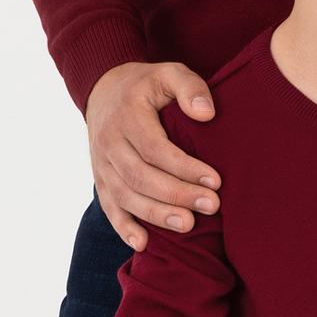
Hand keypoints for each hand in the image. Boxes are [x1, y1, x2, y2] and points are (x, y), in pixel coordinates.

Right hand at [87, 60, 220, 252]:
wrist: (103, 90)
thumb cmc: (146, 85)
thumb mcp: (168, 72)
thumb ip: (189, 86)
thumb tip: (206, 114)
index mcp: (127, 116)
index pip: (155, 148)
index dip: (184, 167)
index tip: (215, 180)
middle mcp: (109, 142)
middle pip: (140, 176)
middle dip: (176, 194)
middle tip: (211, 206)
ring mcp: (101, 163)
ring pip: (125, 195)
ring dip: (156, 214)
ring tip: (187, 225)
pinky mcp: (100, 179)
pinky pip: (109, 207)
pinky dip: (124, 227)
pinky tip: (143, 244)